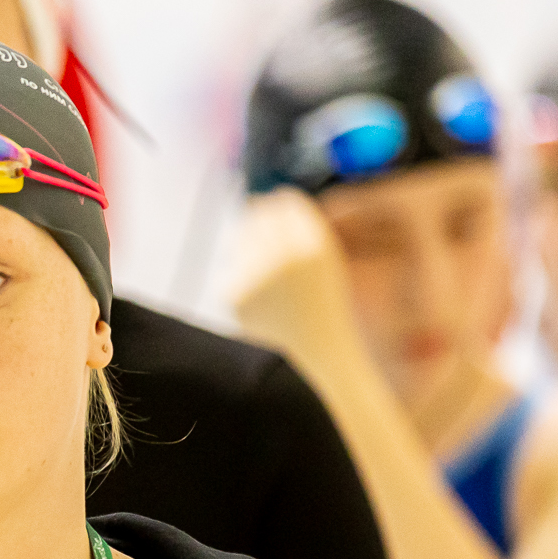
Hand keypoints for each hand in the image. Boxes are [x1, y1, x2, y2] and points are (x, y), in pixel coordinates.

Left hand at [222, 189, 360, 379]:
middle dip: (261, 221)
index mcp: (314, 245)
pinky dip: (242, 276)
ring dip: (250, 247)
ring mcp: (255, 276)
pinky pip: (232, 268)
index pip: (285, 201)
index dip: (281, 208)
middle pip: (258, 213)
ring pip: (240, 237)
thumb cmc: (322, 307)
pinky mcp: (233, 295)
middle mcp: (283, 256)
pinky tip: (263, 299)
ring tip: (272, 278)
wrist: (315, 358)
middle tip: (271, 248)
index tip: (283, 219)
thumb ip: (298, 228)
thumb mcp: (325, 260)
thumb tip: (257, 200)